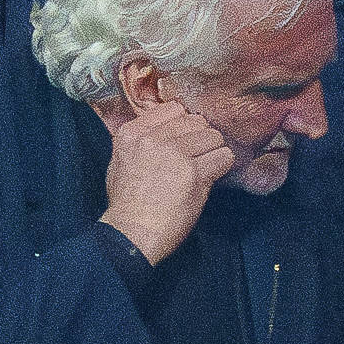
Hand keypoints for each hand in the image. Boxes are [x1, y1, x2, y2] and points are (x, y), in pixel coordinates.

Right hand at [99, 102, 234, 264]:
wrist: (132, 234)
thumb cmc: (128, 205)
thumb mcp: (120, 161)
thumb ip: (141, 140)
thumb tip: (169, 130)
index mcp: (132, 133)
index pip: (173, 109)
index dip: (186, 125)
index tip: (186, 140)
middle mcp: (152, 139)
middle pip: (196, 121)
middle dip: (202, 139)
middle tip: (198, 158)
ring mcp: (174, 154)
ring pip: (213, 136)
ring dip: (213, 152)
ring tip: (203, 170)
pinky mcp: (193, 173)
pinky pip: (223, 156)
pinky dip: (222, 167)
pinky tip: (210, 177)